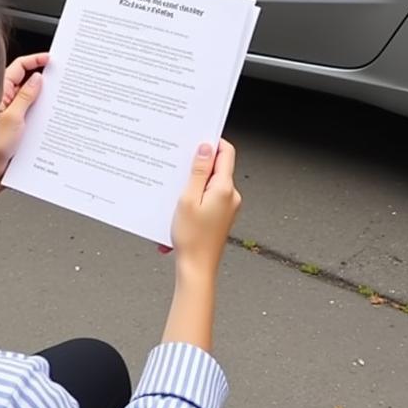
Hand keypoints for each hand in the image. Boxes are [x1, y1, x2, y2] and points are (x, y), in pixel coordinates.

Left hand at [0, 52, 47, 183]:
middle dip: (43, 78)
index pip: (19, 67)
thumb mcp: (14, 118)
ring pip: (32, 97)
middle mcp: (5, 100)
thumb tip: (36, 78)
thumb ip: (26, 97)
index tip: (50, 59)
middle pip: (27, 81)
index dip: (35, 60)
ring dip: (44, 97)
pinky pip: (32, 112)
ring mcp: (11, 112)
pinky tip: (52, 117)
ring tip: (59, 98)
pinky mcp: (17, 125)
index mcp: (0, 92)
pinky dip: (42, 112)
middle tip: (60, 77)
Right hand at [169, 140, 240, 276]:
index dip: (212, 142)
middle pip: (217, 167)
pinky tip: (179, 207)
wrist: (197, 269)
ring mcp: (228, 206)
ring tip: (176, 194)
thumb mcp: (188, 199)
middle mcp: (231, 196)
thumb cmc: (191, 238)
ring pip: (210, 183)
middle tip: (178, 165)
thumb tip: (206, 147)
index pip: (226, 152)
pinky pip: (209, 197)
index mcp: (225, 188)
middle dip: (197, 164)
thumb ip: (198, 171)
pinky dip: (194, 197)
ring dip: (193, 183)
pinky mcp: (222, 215)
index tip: (196, 138)